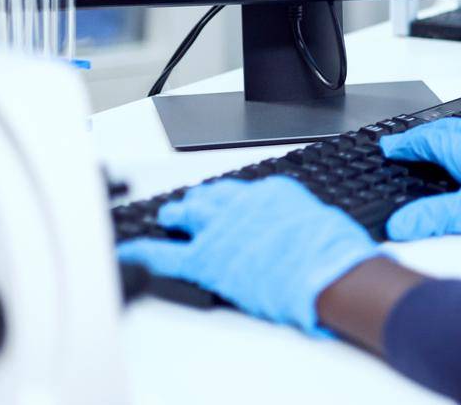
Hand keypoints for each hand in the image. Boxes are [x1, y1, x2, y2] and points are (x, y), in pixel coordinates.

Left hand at [116, 176, 378, 334]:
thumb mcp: (319, 221)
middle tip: (190, 204)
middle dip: (199, 200)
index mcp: (271, 191)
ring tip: (169, 215)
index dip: (229, 197)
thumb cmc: (331, 251)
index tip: (226, 200)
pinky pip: (165, 252)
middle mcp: (241, 203)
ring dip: (177, 213)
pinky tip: (129, 249)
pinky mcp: (205, 259)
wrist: (325, 270)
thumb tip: (290, 231)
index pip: (241, 190)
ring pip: (188, 214)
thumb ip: (295, 221)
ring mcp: (220, 228)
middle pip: (211, 196)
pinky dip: (143, 250)